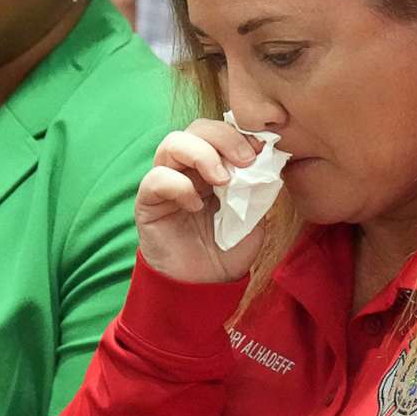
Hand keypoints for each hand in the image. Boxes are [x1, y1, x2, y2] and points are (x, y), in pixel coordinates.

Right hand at [135, 119, 270, 284]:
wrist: (205, 287)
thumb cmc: (228, 251)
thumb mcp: (255, 217)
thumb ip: (258, 188)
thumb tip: (269, 161)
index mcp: (213, 167)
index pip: (220, 131)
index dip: (239, 134)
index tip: (262, 149)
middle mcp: (187, 169)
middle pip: (197, 128)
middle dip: (224, 138)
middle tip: (245, 160)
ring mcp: (166, 182)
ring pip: (172, 144)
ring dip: (202, 155)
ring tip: (221, 181)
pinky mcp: (148, 202)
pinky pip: (156, 179)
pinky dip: (178, 185)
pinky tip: (195, 206)